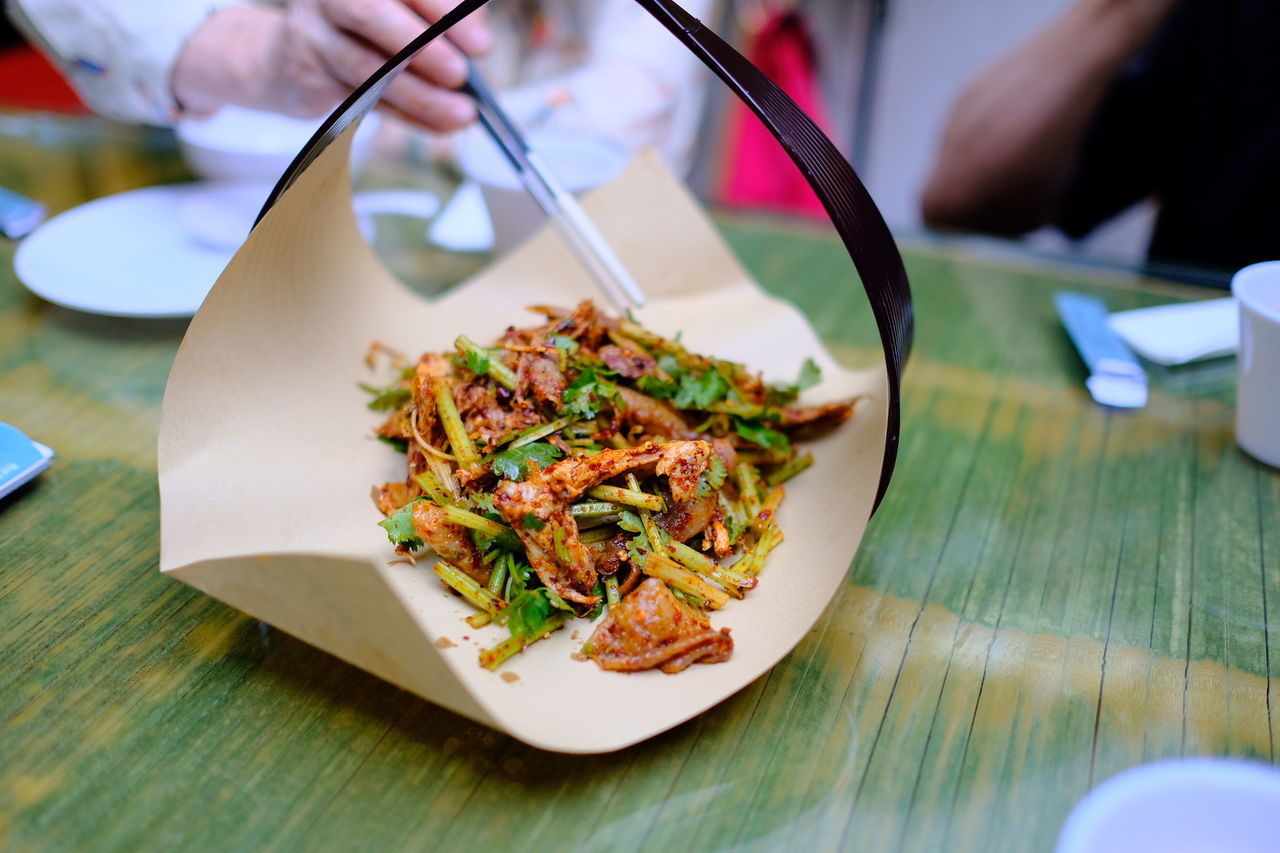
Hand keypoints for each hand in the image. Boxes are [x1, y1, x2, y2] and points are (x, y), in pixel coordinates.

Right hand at [173, 0, 491, 131]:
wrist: (289, 57)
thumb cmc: (363, 27)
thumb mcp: (401, 12)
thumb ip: (439, 17)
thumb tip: (478, 36)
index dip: (443, 11)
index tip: (481, 44)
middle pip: (371, 15)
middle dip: (423, 48)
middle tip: (462, 75)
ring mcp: (312, 33)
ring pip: (368, 69)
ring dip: (421, 96)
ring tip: (462, 115)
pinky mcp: (308, 76)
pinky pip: (365, 103)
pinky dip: (408, 117)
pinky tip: (440, 127)